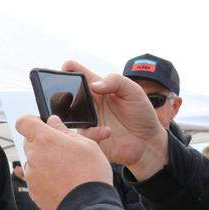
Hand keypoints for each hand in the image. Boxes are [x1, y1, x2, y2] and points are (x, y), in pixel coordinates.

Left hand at [15, 115, 113, 209]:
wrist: (87, 208)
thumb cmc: (90, 174)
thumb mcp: (86, 145)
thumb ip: (65, 131)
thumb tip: (53, 122)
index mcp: (45, 140)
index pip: (24, 122)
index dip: (31, 121)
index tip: (42, 124)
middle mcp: (34, 156)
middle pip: (29, 142)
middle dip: (42, 142)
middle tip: (62, 149)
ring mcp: (31, 175)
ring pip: (33, 160)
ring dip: (43, 160)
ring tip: (66, 169)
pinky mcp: (33, 190)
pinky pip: (35, 177)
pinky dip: (44, 176)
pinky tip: (61, 180)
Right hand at [61, 60, 169, 178]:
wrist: (147, 142)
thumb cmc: (141, 114)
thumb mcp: (134, 91)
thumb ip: (116, 81)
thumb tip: (94, 86)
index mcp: (98, 89)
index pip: (80, 75)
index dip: (70, 69)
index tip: (66, 67)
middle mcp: (89, 104)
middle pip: (66, 95)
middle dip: (61, 94)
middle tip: (65, 94)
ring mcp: (87, 121)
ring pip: (68, 117)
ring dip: (73, 116)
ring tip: (91, 117)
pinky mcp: (89, 137)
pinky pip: (82, 135)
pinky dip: (93, 133)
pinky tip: (107, 131)